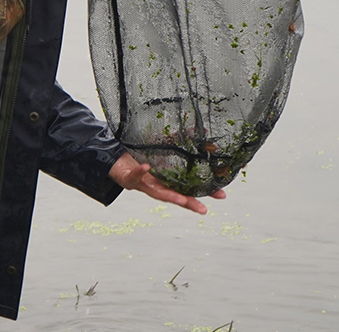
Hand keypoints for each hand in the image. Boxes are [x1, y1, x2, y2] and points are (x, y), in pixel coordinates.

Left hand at [107, 152, 225, 214]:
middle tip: (204, 209)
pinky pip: (135, 176)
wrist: (116, 160)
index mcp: (169, 180)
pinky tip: (147, 167)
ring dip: (170, 197)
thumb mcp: (163, 148)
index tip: (221, 194)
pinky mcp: (130, 179)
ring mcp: (145, 184)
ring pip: (159, 193)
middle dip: (190, 203)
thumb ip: (180, 141)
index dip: (205, 192)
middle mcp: (159, 186)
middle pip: (177, 197)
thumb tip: (202, 129)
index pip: (190, 188)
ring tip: (182, 201)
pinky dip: (141, 171)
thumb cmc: (142, 157)